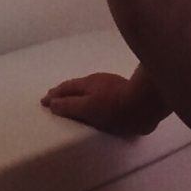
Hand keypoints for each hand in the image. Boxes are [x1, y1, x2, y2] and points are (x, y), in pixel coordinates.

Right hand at [41, 72, 164, 137]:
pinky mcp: (124, 95)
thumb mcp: (88, 108)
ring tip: (72, 101)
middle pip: (77, 86)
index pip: (66, 88)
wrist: (146, 104)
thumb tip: (52, 103)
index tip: (44, 100)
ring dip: (78, 95)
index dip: (55, 95)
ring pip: (89, 89)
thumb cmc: (114, 107)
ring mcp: (112, 86)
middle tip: (53, 98)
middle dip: (64, 92)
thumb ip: (70, 106)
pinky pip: (101, 95)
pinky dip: (91, 99)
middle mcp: (99, 82)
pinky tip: (96, 105)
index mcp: (88, 84)